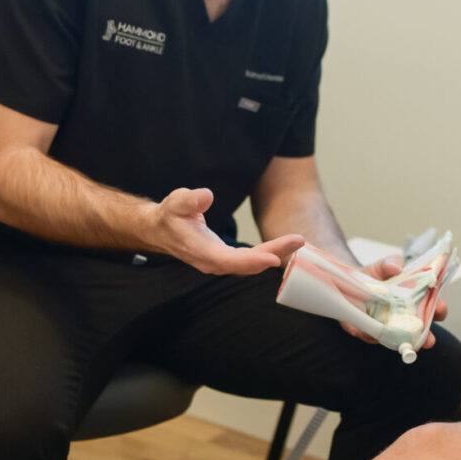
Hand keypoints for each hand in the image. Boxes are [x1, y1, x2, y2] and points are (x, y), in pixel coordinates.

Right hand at [152, 187, 303, 274]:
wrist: (162, 230)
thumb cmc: (170, 216)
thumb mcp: (176, 202)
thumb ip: (190, 200)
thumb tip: (207, 195)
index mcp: (201, 252)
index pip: (229, 261)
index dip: (252, 261)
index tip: (274, 258)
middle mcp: (213, 263)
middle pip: (248, 264)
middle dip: (275, 252)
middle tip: (298, 240)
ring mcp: (220, 263)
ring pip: (252, 263)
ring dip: (276, 253)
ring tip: (298, 241)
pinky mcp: (227, 259)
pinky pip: (251, 260)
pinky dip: (269, 253)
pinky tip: (285, 246)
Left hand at [338, 255, 446, 348]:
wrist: (348, 281)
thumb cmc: (374, 276)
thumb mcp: (384, 265)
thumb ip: (391, 263)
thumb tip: (396, 267)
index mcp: (415, 300)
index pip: (432, 308)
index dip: (438, 309)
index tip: (440, 306)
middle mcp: (404, 317)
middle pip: (420, 330)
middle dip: (427, 335)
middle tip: (429, 338)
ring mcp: (386, 326)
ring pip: (398, 339)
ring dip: (403, 342)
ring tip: (407, 344)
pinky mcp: (367, 331)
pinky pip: (372, 337)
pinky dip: (374, 336)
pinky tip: (375, 333)